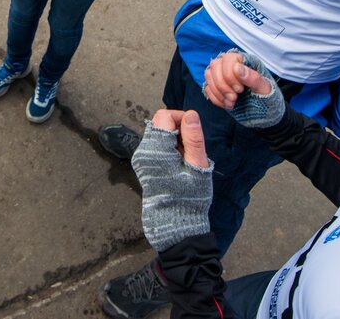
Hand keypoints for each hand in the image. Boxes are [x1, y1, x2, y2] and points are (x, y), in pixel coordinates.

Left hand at [132, 110, 212, 249]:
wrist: (174, 224)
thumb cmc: (189, 198)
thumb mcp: (197, 168)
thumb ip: (194, 139)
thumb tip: (191, 115)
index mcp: (156, 151)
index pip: (164, 116)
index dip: (181, 119)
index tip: (194, 133)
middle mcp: (144, 152)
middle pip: (160, 124)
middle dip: (178, 130)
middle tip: (191, 150)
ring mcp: (142, 159)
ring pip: (159, 134)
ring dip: (174, 140)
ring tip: (185, 160)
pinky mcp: (144, 165)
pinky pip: (157, 146)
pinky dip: (169, 149)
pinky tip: (178, 165)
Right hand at [202, 49, 283, 127]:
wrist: (263, 115)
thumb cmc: (267, 98)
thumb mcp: (264, 89)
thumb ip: (252, 77)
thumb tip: (237, 67)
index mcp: (245, 61)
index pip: (228, 59)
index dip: (230, 74)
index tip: (240, 90)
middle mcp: (231, 65)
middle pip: (215, 65)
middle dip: (222, 85)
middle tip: (234, 98)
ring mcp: (222, 75)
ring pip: (208, 75)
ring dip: (218, 92)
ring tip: (232, 102)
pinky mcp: (217, 87)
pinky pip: (207, 88)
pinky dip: (216, 98)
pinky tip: (227, 104)